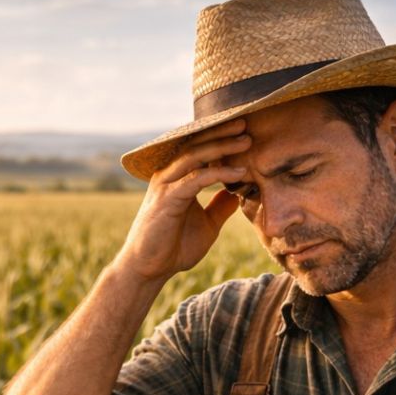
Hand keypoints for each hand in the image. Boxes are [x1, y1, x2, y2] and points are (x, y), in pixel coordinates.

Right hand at [115, 119, 250, 283]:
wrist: (149, 269)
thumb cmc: (173, 247)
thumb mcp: (207, 225)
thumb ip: (220, 207)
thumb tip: (239, 193)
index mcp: (176, 177)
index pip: (199, 149)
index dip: (220, 138)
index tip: (245, 132)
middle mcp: (168, 175)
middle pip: (196, 144)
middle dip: (222, 133)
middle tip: (247, 124)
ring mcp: (165, 185)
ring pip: (195, 156)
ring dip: (222, 147)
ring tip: (246, 141)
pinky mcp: (167, 199)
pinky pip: (195, 178)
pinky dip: (218, 173)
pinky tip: (238, 173)